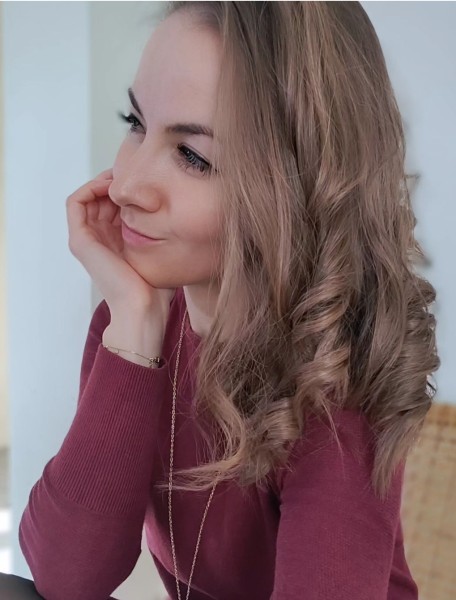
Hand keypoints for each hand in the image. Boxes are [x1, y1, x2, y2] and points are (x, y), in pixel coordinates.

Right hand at [66, 168, 174, 323]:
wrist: (142, 308)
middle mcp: (97, 239)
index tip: (143, 181)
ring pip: (87, 197)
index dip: (125, 189)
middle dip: (115, 182)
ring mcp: (86, 240)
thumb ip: (158, 233)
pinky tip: (113, 187)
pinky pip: (76, 203)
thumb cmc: (155, 287)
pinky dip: (91, 189)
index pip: (111, 204)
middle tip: (133, 173)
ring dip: (103, 182)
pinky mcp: (80, 241)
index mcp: (113, 241)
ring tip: (123, 178)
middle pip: (99, 198)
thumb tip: (172, 212)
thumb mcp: (159, 252)